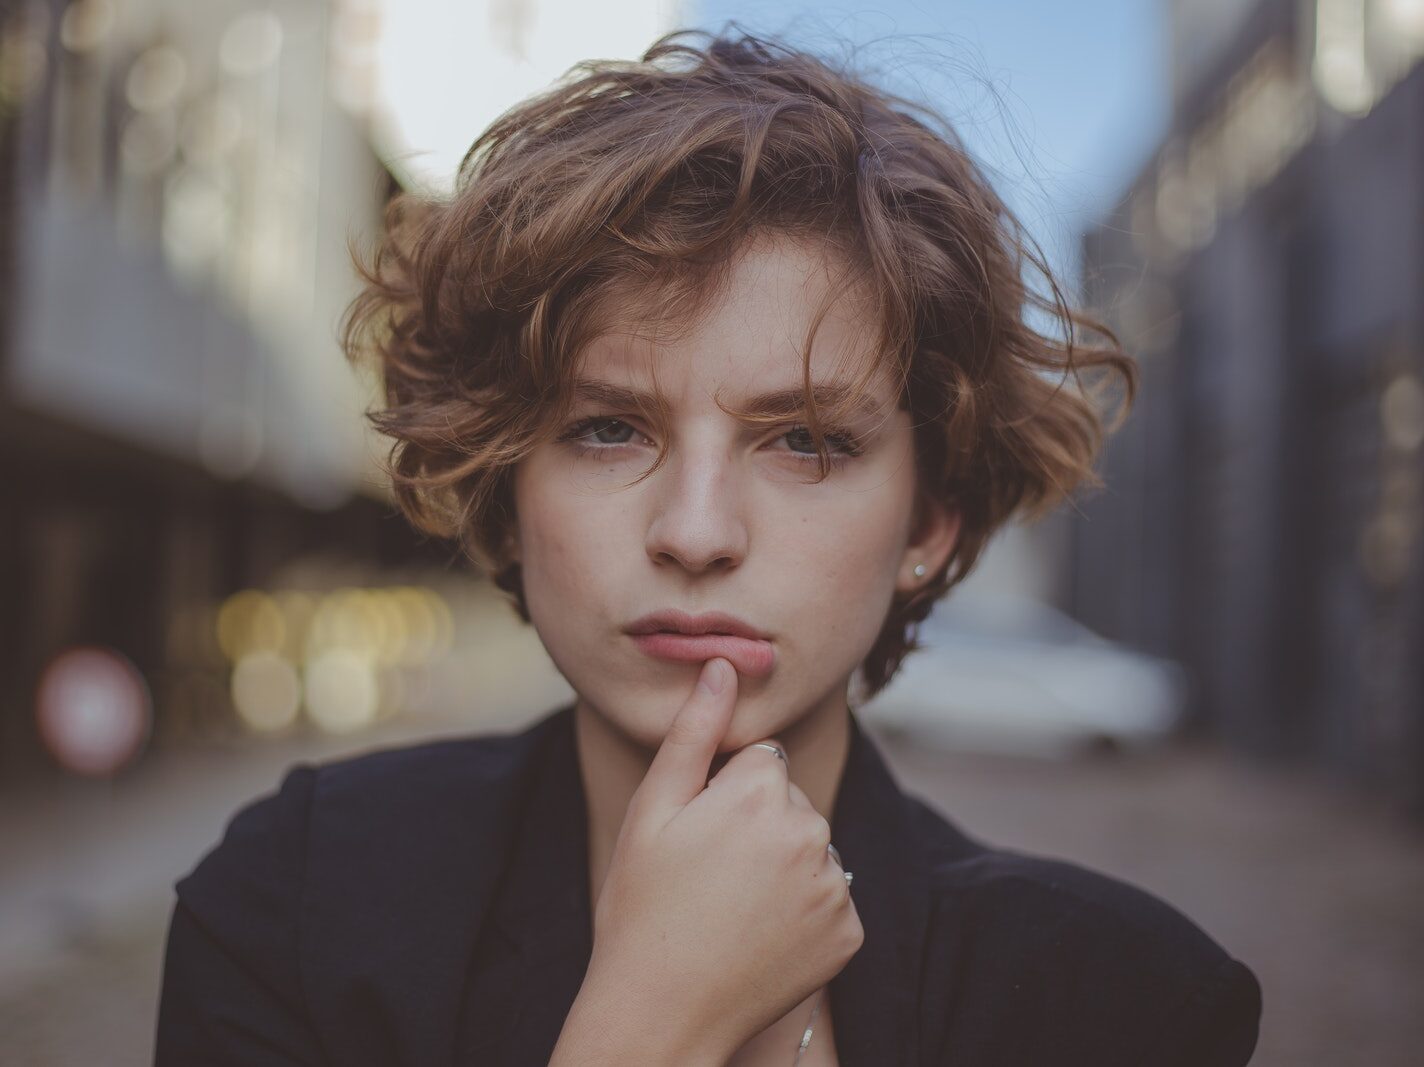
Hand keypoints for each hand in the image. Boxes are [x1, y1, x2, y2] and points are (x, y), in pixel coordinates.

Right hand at [580, 657, 862, 1057]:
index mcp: (760, 792)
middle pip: (790, 801)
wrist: (662, 1012)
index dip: (726, 793)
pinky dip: (804, 912)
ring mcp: (834, 886)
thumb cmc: (643, 905)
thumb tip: (724, 662)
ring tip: (733, 909)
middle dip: (759, 825)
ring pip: (812, 849)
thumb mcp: (653, 811)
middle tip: (710, 877)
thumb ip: (695, 731)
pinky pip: (830, 898)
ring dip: (784, 867)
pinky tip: (762, 935)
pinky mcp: (850, 932)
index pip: (762, 760)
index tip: (699, 835)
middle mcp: (810, 831)